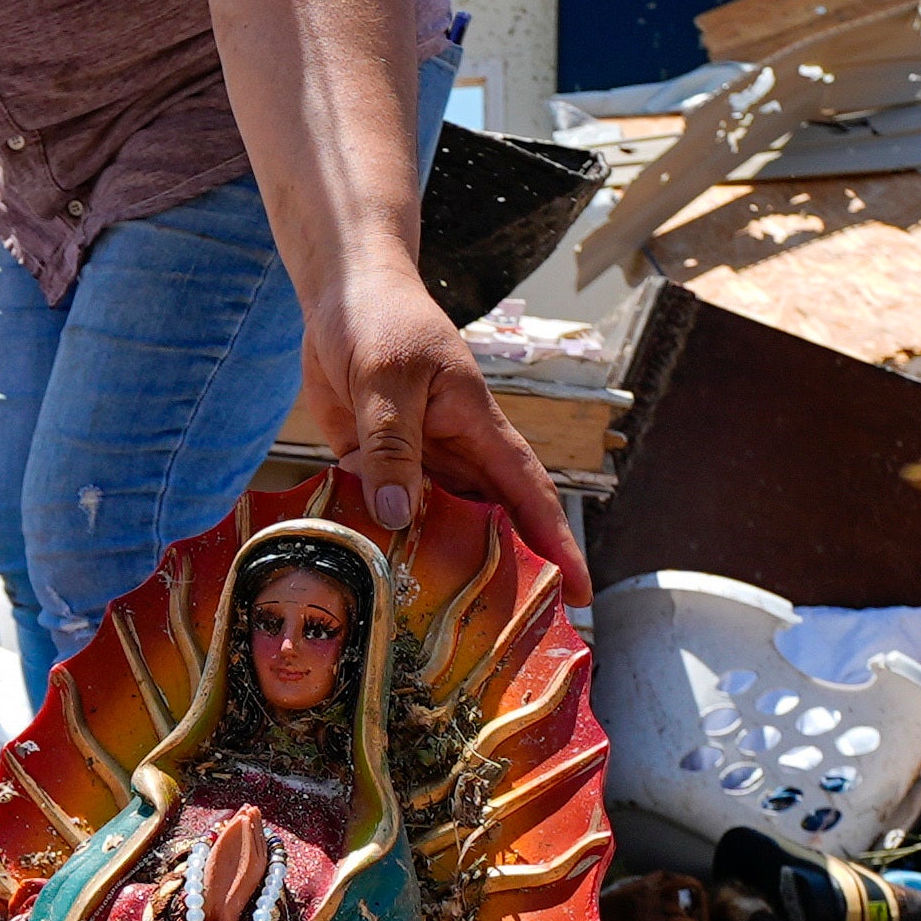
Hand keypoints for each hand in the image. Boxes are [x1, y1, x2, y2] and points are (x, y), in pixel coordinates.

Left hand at [303, 272, 587, 597]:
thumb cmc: (379, 318)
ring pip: (434, 520)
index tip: (580, 590)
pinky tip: (367, 571)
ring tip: (438, 622)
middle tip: (510, 631)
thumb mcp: (386, 378)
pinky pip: (382, 507)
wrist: (340, 289)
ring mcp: (413, 456)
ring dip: (436, 561)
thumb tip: (401, 516)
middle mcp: (452, 447)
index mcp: (475, 424)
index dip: (555, 542)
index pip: (527, 492)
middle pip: (488, 519)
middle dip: (503, 570)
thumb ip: (392, 445)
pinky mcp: (373, 459)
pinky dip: (378, 535)